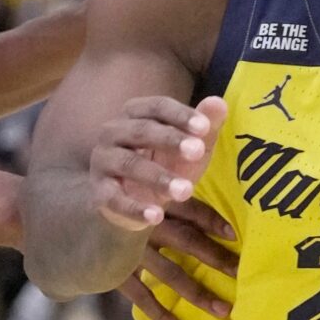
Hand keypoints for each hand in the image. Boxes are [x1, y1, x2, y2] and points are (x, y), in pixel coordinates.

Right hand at [91, 94, 225, 231]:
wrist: (134, 201)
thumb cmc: (164, 163)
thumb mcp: (190, 147)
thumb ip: (206, 128)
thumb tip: (220, 103)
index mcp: (135, 113)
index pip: (157, 107)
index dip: (180, 115)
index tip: (205, 127)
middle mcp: (113, 131)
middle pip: (141, 131)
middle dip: (170, 140)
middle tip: (197, 151)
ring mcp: (103, 161)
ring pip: (129, 165)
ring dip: (158, 178)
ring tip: (186, 191)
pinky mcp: (99, 191)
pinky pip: (114, 198)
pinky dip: (135, 208)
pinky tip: (157, 216)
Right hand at [124, 196, 237, 319]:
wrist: (61, 217)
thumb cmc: (113, 203)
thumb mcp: (137, 192)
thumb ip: (166, 193)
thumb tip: (200, 184)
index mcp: (154, 203)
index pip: (189, 210)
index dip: (211, 220)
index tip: (233, 234)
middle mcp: (146, 227)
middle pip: (187, 242)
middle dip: (216, 258)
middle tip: (243, 273)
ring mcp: (131, 253)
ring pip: (171, 274)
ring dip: (197, 292)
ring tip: (223, 310)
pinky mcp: (116, 274)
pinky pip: (140, 296)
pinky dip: (159, 313)